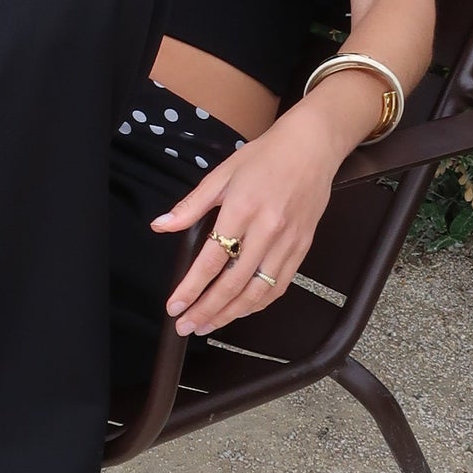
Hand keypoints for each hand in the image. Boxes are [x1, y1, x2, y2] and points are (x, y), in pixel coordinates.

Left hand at [149, 102, 349, 337]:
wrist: (312, 147)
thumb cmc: (265, 157)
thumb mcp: (222, 175)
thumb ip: (191, 206)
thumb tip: (161, 225)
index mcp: (243, 209)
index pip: (212, 259)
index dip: (191, 288)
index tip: (174, 306)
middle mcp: (267, 230)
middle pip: (233, 283)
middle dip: (206, 309)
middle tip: (186, 325)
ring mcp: (288, 242)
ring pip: (257, 292)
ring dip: (230, 314)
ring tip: (207, 325)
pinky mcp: (303, 248)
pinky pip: (279, 286)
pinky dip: (257, 304)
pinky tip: (239, 311)